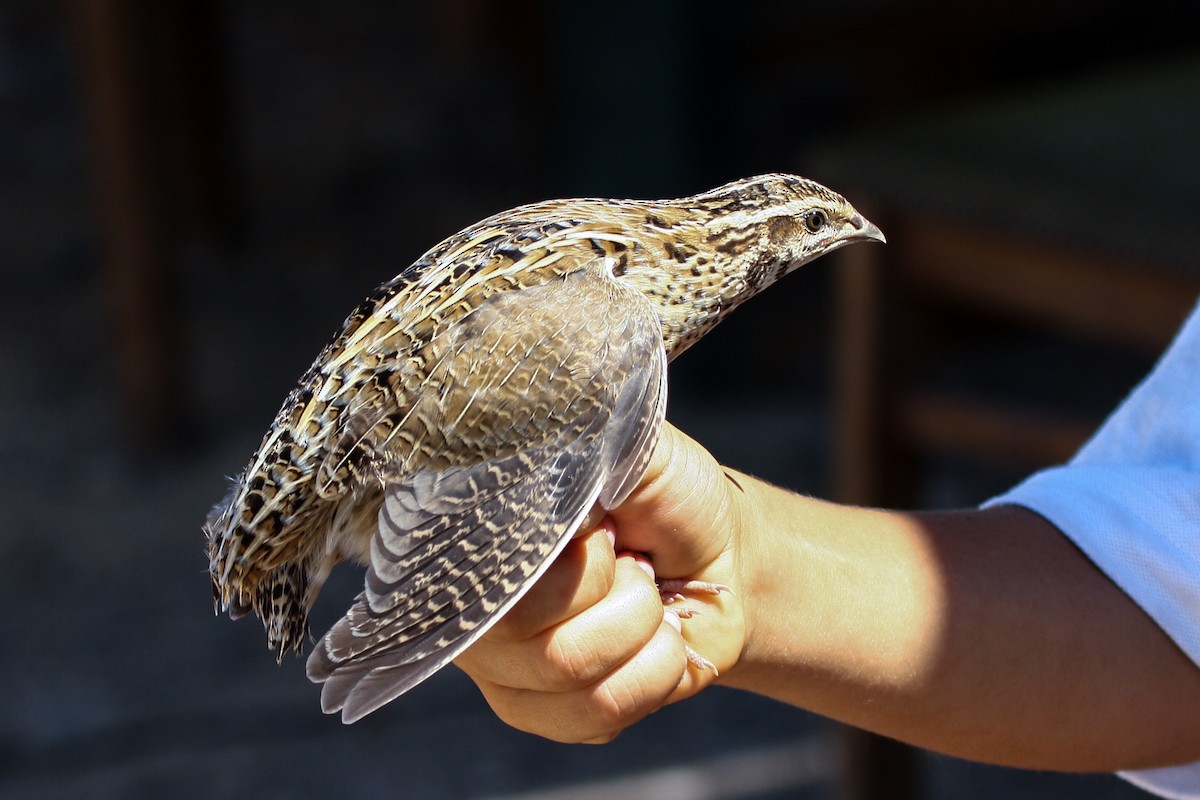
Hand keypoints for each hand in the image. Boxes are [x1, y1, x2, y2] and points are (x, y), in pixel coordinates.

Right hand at [454, 422, 748, 742]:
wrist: (723, 560)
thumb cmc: (668, 496)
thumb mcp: (634, 449)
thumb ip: (584, 447)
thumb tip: (544, 458)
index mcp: (479, 527)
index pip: (483, 560)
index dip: (568, 558)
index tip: (608, 534)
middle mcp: (472, 599)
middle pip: (522, 627)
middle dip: (616, 592)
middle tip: (636, 565)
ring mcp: (502, 667)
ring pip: (566, 672)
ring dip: (640, 631)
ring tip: (650, 601)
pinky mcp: (544, 715)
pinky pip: (594, 715)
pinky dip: (652, 675)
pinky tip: (655, 644)